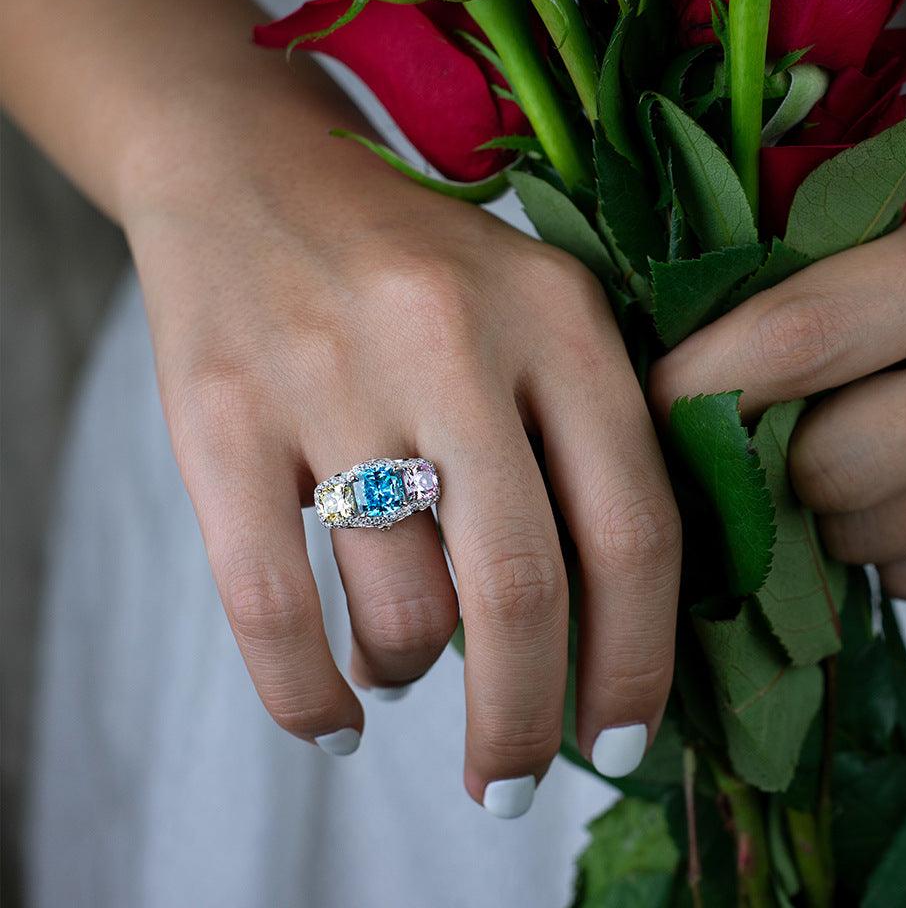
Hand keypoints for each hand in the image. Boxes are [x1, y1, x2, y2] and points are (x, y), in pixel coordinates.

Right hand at [130, 144, 679, 815]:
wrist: (250, 169)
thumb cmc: (413, 262)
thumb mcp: (532, 309)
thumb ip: (584, 442)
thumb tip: (602, 628)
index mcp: (558, 316)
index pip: (633, 526)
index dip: (639, 659)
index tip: (622, 740)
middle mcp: (451, 341)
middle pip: (521, 592)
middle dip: (528, 722)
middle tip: (515, 781)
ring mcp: (329, 375)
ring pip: (399, 606)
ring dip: (412, 674)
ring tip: (404, 670)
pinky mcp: (220, 416)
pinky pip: (271, 610)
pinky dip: (305, 698)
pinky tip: (331, 720)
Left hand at [651, 189, 905, 600]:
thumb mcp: (903, 230)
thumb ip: (799, 282)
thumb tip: (667, 359)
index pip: (795, 341)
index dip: (702, 382)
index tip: (657, 398)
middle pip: (824, 468)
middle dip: (765, 463)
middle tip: (754, 432)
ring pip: (865, 541)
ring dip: (824, 512)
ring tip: (851, 445)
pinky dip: (891, 550)